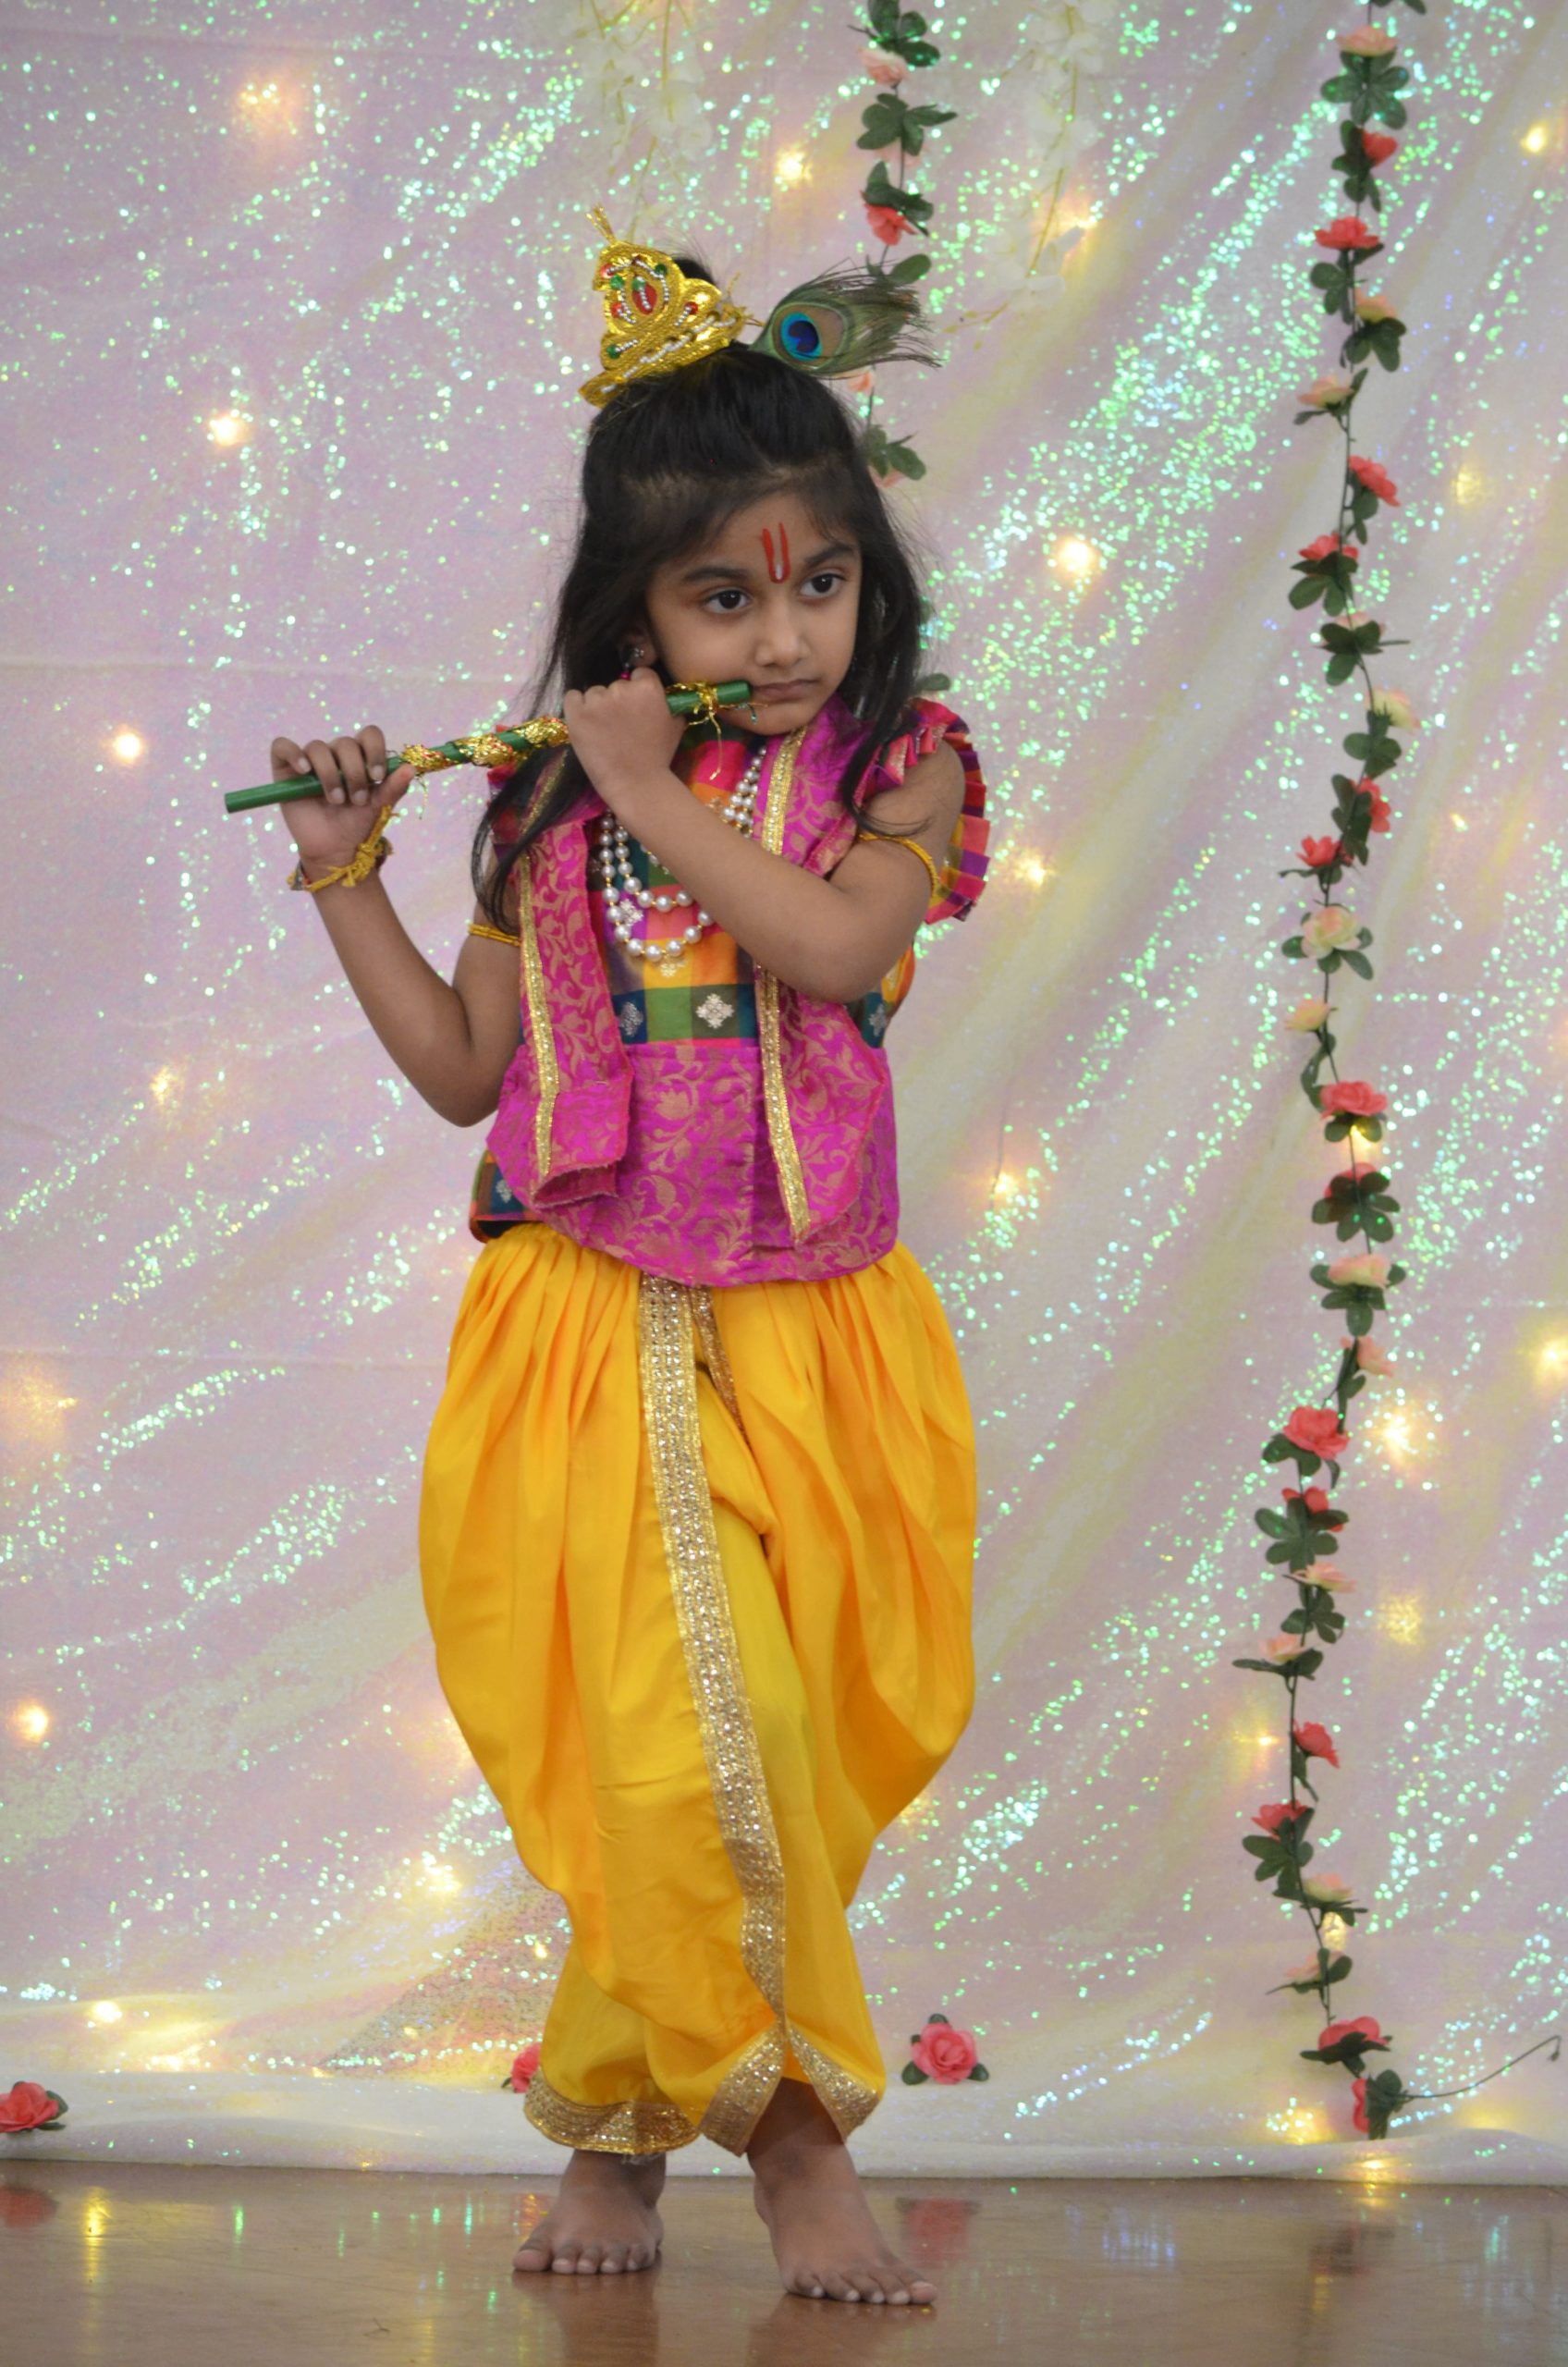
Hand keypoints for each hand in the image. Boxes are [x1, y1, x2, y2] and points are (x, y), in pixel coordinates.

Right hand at [269, 724, 417, 876]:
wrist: (335, 850)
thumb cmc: (358, 825)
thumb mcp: (380, 806)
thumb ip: (394, 786)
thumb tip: (412, 767)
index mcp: (360, 758)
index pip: (369, 735)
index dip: (374, 750)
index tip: (377, 776)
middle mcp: (335, 755)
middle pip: (345, 743)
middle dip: (354, 772)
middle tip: (358, 799)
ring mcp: (310, 761)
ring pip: (318, 747)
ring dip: (330, 774)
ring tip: (336, 800)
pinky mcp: (286, 769)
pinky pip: (283, 747)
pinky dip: (294, 754)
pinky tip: (305, 770)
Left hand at [562, 668, 684, 815]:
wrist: (637, 784)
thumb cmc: (658, 757)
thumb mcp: (674, 724)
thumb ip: (667, 702)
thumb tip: (660, 693)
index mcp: (647, 687)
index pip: (639, 674)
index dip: (638, 690)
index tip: (636, 708)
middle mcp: (621, 688)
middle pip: (616, 684)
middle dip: (618, 701)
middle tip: (620, 725)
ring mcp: (597, 700)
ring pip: (594, 693)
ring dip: (598, 706)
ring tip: (604, 731)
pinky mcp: (577, 713)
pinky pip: (572, 697)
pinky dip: (577, 707)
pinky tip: (585, 723)